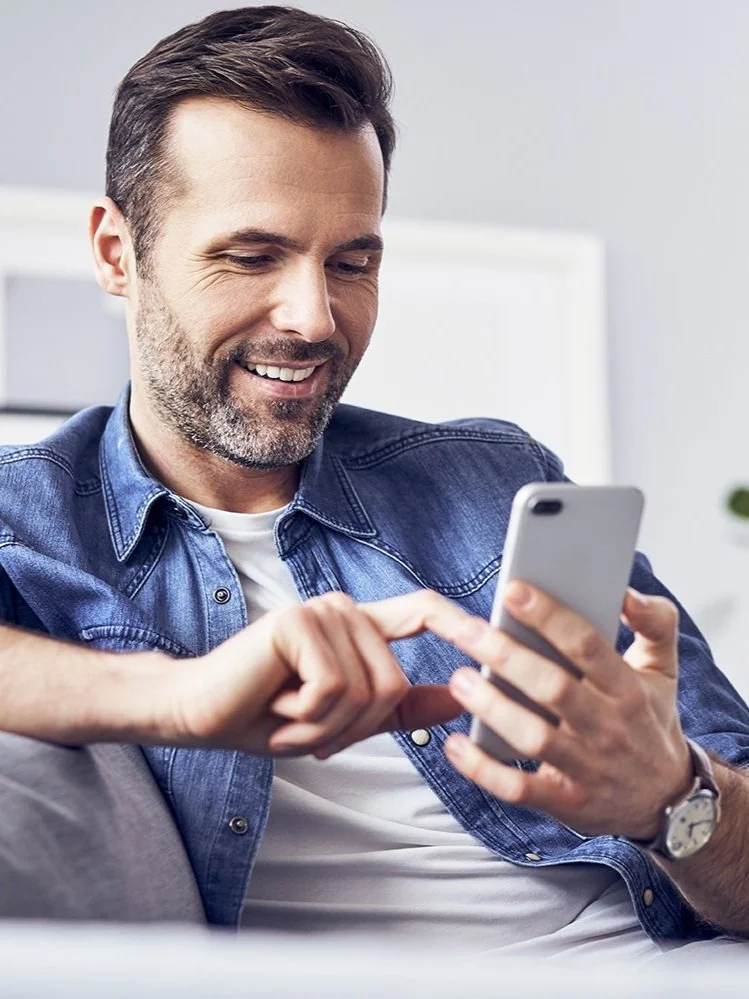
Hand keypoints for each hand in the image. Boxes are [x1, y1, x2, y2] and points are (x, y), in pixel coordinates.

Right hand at [158, 590, 464, 756]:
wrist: (200, 715)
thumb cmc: (268, 715)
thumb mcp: (343, 718)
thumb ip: (398, 706)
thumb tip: (459, 697)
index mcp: (358, 627)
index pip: (421, 611)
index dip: (460, 622)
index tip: (494, 635)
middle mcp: (343, 610)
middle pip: (394, 682)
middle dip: (352, 728)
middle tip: (307, 731)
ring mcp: (321, 611)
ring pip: (368, 691)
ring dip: (325, 728)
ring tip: (288, 719)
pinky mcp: (297, 623)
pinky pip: (334, 689)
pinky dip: (307, 719)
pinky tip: (276, 709)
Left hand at [442, 582, 692, 838]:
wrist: (667, 800)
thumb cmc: (649, 722)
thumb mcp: (665, 670)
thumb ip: (655, 623)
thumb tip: (626, 592)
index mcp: (627, 689)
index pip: (587, 645)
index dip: (549, 616)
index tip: (513, 590)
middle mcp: (608, 728)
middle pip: (553, 687)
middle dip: (507, 657)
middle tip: (467, 631)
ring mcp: (586, 768)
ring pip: (534, 737)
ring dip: (493, 708)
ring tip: (460, 680)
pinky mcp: (565, 801)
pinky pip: (519, 788)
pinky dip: (483, 769)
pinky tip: (455, 745)